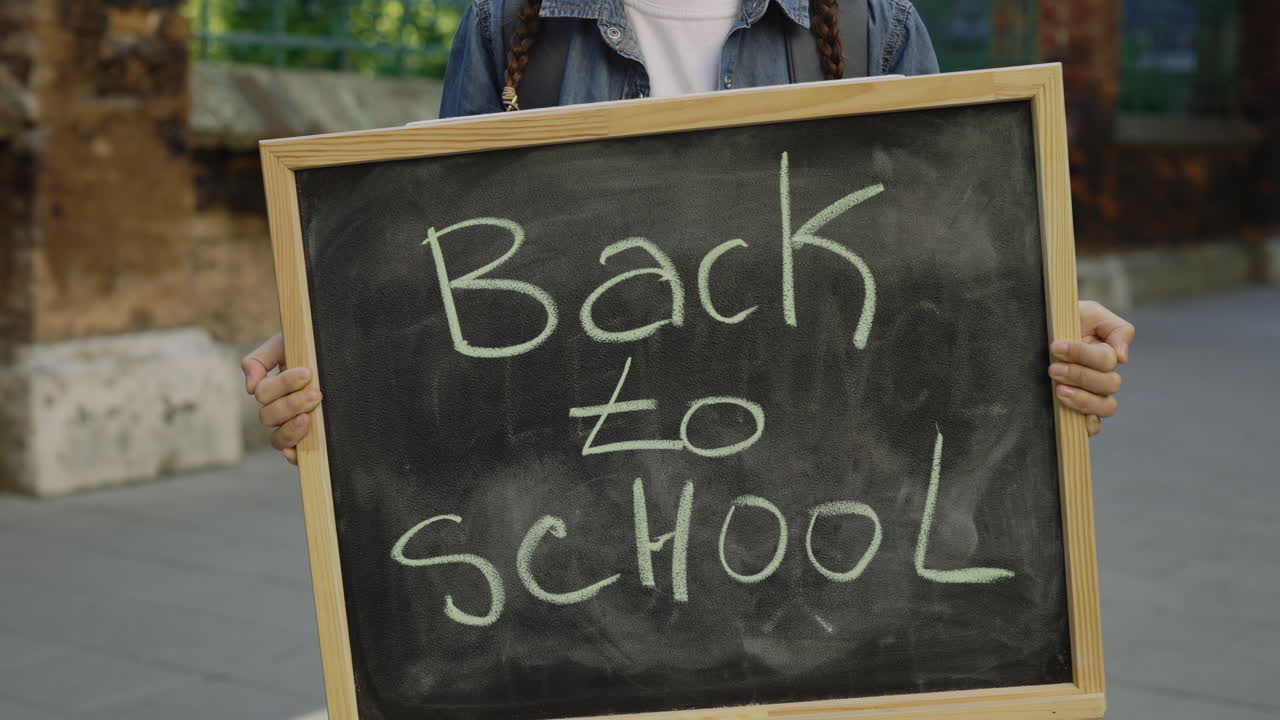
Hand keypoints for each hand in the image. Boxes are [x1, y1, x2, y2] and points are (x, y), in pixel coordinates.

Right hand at [242, 333, 320, 464]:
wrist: (336, 351)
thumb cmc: (308, 349)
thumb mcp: (282, 346)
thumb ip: (258, 360)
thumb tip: (249, 389)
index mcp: (271, 390)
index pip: (264, 394)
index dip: (283, 385)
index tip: (307, 373)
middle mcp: (278, 411)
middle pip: (269, 416)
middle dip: (292, 404)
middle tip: (316, 394)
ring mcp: (292, 427)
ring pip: (278, 438)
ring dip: (291, 429)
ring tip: (309, 416)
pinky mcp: (308, 441)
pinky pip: (294, 456)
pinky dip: (293, 454)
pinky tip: (299, 449)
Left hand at [1048, 300, 1134, 436]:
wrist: (1038, 329)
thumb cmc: (1064, 321)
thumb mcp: (1090, 313)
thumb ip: (1115, 328)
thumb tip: (1123, 357)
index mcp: (1107, 354)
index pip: (1107, 360)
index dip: (1082, 354)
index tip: (1056, 346)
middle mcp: (1103, 377)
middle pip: (1109, 384)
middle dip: (1079, 375)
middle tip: (1052, 368)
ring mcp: (1093, 396)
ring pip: (1106, 407)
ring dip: (1083, 399)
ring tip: (1058, 390)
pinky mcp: (1079, 412)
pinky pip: (1095, 427)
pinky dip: (1087, 425)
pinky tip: (1069, 416)